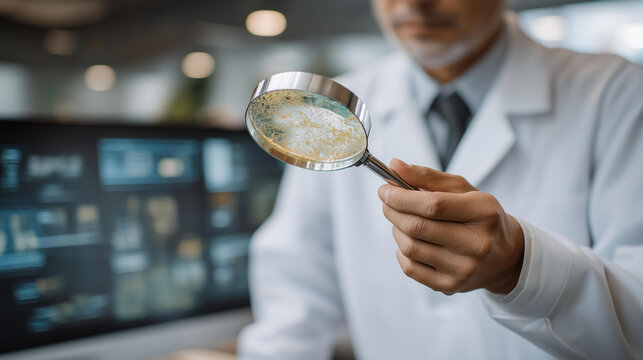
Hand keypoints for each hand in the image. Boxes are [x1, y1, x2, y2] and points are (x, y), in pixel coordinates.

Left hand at [378, 159, 524, 294]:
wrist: (505, 257)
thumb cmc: (480, 217)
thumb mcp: (464, 190)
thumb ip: (428, 177)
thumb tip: (394, 166)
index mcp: (483, 213)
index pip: (433, 205)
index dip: (401, 197)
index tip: (384, 189)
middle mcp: (476, 244)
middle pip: (417, 227)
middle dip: (393, 210)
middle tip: (387, 201)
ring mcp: (463, 269)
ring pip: (410, 247)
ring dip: (396, 229)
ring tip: (401, 220)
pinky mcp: (450, 286)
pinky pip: (410, 268)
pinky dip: (401, 251)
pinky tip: (410, 241)